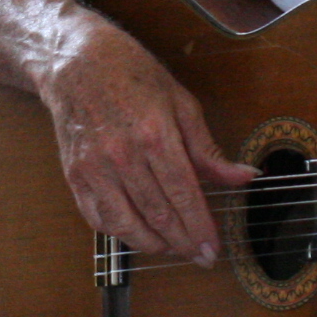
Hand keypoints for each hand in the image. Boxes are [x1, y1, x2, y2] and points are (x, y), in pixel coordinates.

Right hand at [40, 19, 255, 264]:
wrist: (74, 59)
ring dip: (153, 245)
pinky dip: (120, 233)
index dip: (201, 228)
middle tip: (200, 256)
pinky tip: (137, 232)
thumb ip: (208, 148)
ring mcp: (94, 167)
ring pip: (127, 225)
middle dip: (184, 243)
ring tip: (172, 248)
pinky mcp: (75, 174)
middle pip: (159, 216)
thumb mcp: (179, 101)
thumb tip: (242, 177)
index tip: (213, 249)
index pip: (184, 195)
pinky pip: (98, 218)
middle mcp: (122, 155)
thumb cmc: (131, 74)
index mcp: (154, 134)